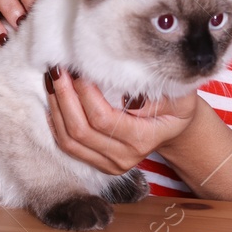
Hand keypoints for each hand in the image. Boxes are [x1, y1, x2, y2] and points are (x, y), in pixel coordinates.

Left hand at [45, 69, 200, 174]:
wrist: (174, 126)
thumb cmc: (176, 104)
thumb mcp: (179, 95)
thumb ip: (159, 94)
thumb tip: (128, 93)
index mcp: (142, 139)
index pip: (103, 119)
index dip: (85, 94)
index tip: (79, 68)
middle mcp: (124, 157)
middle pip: (80, 130)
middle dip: (64, 96)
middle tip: (58, 68)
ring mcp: (109, 163)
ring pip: (69, 140)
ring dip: (56, 107)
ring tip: (52, 79)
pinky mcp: (97, 162)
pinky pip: (67, 145)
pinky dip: (56, 120)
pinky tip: (54, 97)